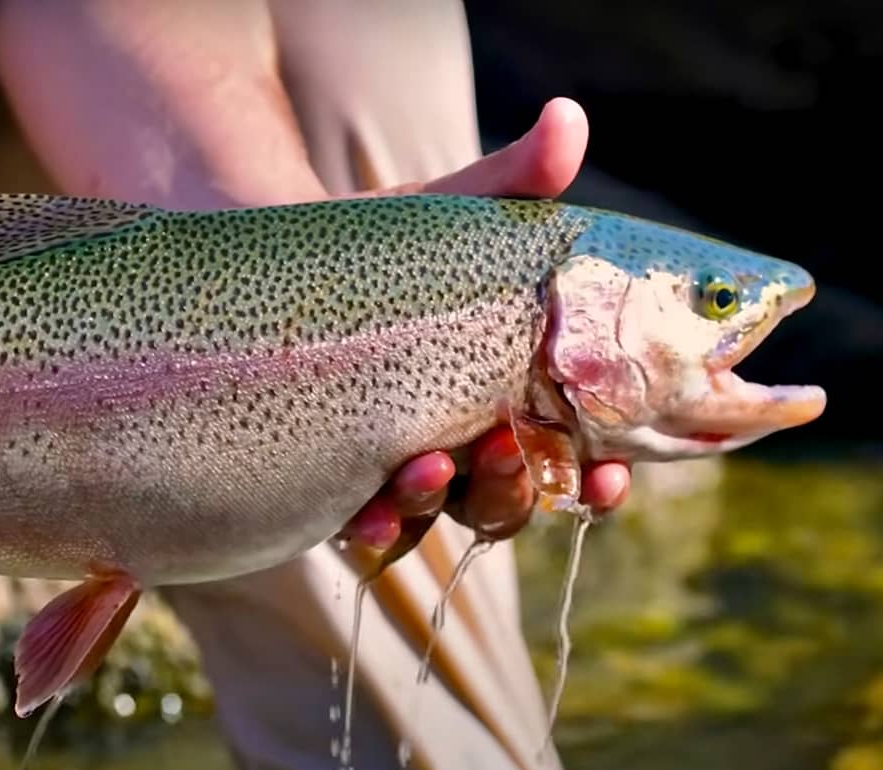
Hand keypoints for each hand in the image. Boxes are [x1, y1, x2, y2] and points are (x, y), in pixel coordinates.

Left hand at [337, 98, 631, 548]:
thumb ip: (509, 183)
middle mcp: (468, 442)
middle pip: (514, 497)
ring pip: (444, 516)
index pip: (576, 454)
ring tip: (429, 465)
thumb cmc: (384, 245)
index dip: (599, 479)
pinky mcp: (344, 478)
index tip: (610, 477)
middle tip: (510, 451)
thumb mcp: (446, 212)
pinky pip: (368, 525)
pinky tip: (364, 510)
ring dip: (444, 502)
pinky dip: (372, 524)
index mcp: (514, 394)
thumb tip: (567, 122)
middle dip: (519, 486)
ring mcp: (406, 467)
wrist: (281, 263)